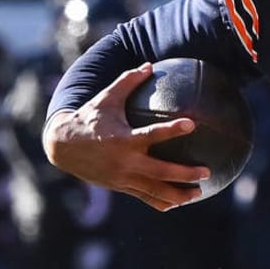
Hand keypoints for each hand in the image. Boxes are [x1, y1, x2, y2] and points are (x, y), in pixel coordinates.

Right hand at [42, 64, 210, 210]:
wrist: (62, 147)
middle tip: (206, 171)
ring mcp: (122, 177)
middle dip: (185, 174)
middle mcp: (124, 162)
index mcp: (123, 139)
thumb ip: (128, 81)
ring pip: (154, 190)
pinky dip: (161, 202)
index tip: (192, 124)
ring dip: (178, 194)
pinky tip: (178, 203)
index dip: (172, 130)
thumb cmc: (88, 118)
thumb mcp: (106, 98)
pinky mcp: (120, 186)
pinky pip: (144, 197)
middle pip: (160, 172)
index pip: (152, 135)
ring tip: (199, 193)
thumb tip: (149, 65)